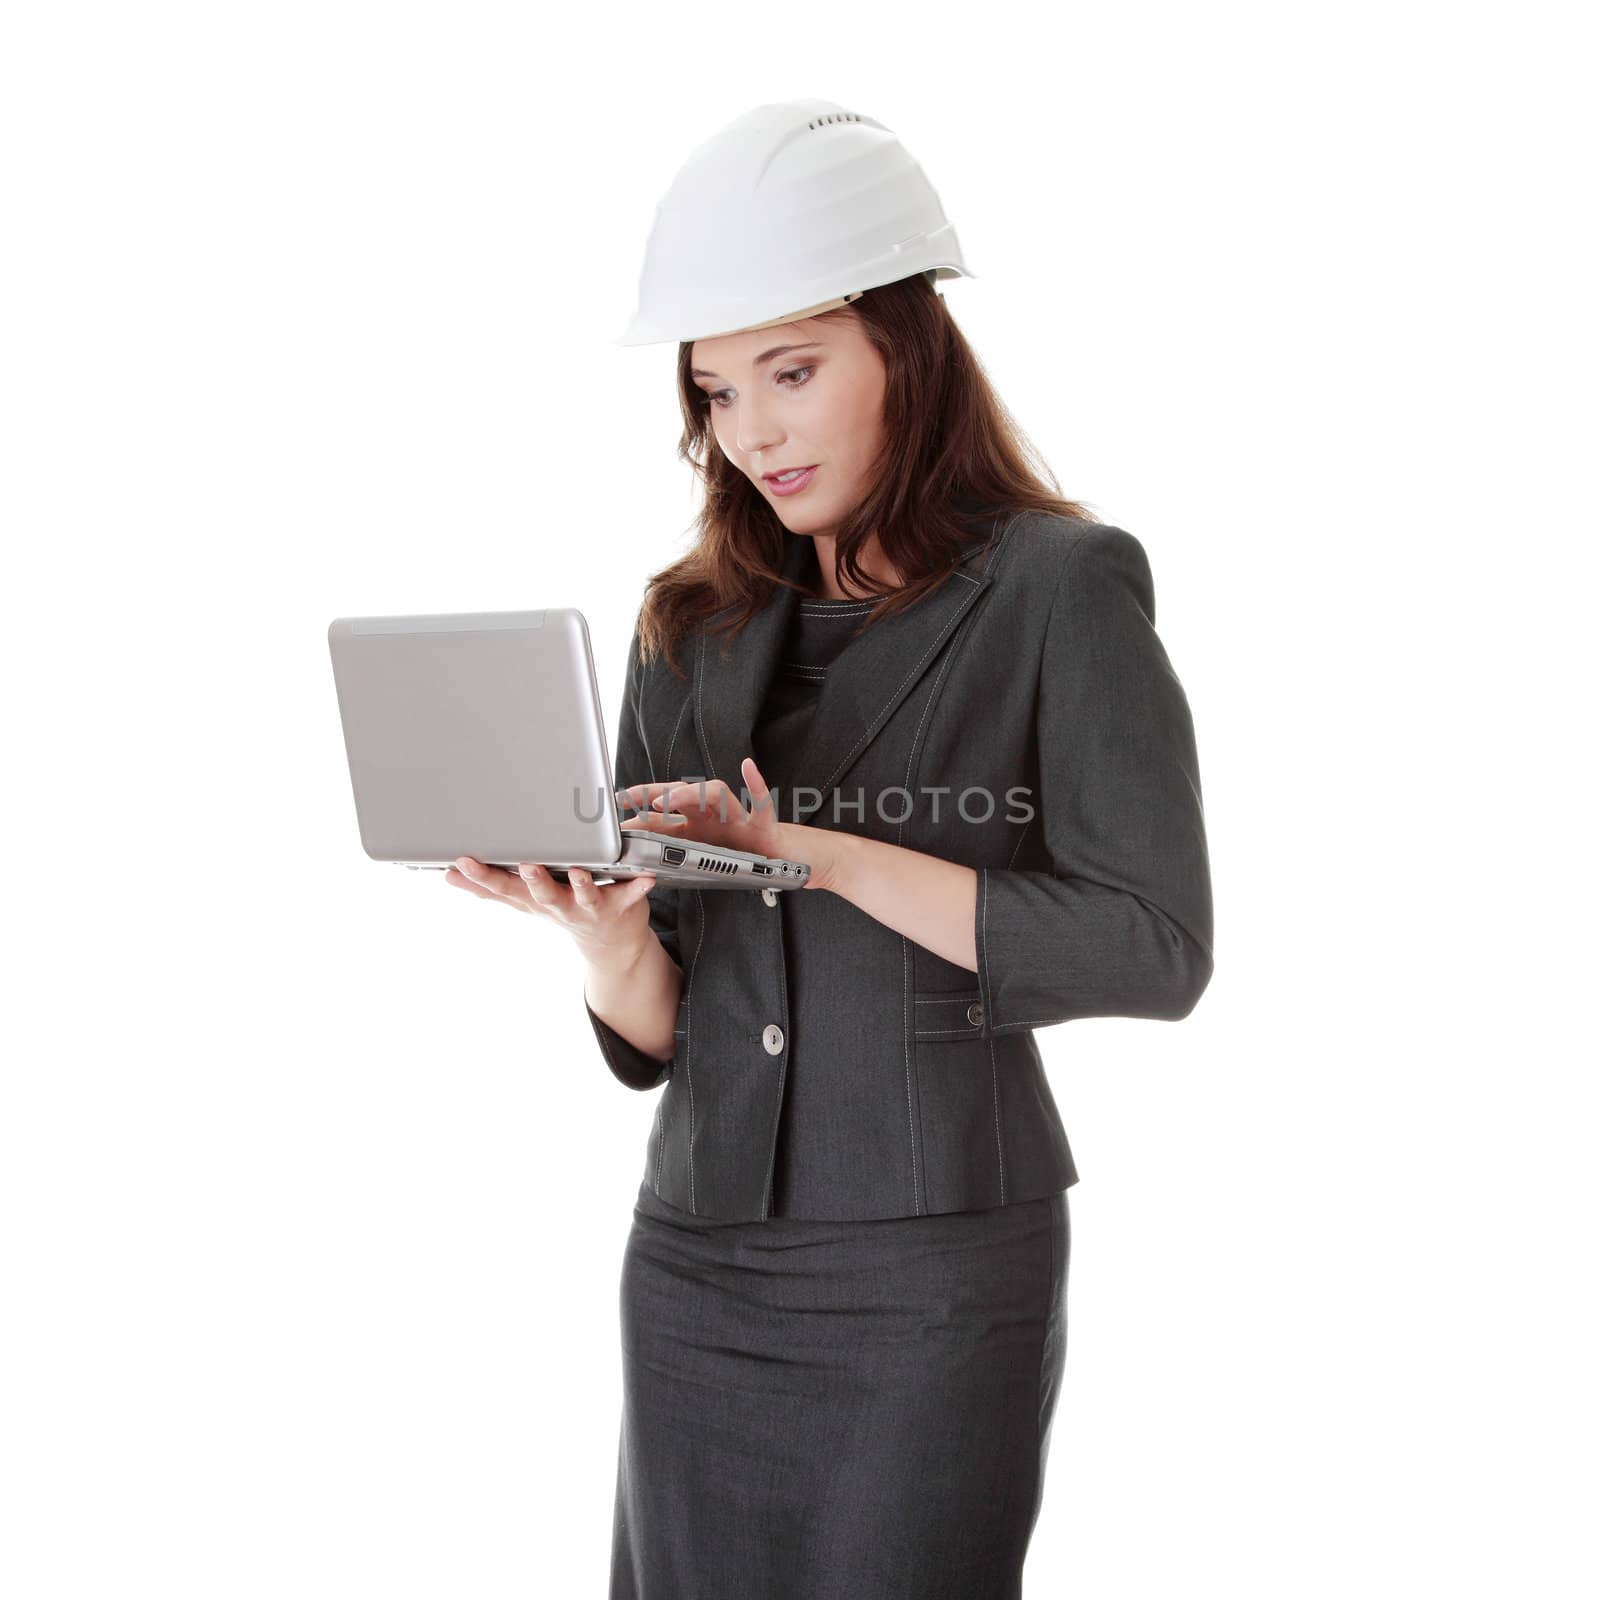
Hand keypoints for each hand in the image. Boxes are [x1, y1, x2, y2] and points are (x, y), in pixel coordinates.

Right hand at [444, 815, 666, 970]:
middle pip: (542, 895)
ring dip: (581, 884)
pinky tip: (646, 877)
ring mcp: (591, 908)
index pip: (503, 889)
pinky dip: (638, 887)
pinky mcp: (621, 905)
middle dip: (533, 880)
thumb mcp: (523, 901)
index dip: (482, 877)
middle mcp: (560, 906)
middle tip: (526, 865)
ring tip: (579, 871)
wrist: (611, 945)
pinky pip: (631, 894)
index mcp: (534, 900)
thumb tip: (449, 875)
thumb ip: (488, 888)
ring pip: (583, 896)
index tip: (463, 861)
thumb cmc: (563, 909)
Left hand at [619, 757, 785, 859]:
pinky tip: (748, 767)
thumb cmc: (734, 855)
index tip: (615, 801)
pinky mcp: (761, 824)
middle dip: (655, 793)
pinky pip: (761, 803)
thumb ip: (667, 845)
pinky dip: (757, 784)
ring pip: (715, 794)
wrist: (773, 862)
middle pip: (683, 793)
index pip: (665, 808)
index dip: (640, 803)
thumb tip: (631, 842)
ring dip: (691, 794)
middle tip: (629, 796)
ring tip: (667, 800)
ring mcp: (736, 816)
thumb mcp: (696, 852)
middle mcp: (712, 814)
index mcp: (695, 822)